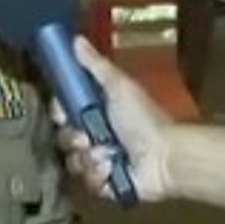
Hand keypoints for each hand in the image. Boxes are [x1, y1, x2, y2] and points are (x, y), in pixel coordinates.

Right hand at [51, 37, 174, 202]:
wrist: (165, 156)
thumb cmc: (144, 119)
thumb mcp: (119, 87)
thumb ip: (95, 65)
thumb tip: (76, 39)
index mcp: (96, 111)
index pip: (63, 111)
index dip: (59, 112)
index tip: (64, 112)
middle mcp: (95, 135)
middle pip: (64, 138)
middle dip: (74, 138)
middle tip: (89, 137)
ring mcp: (100, 160)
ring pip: (74, 161)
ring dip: (89, 158)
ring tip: (107, 156)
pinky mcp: (105, 183)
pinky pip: (88, 182)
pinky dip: (99, 176)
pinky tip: (113, 170)